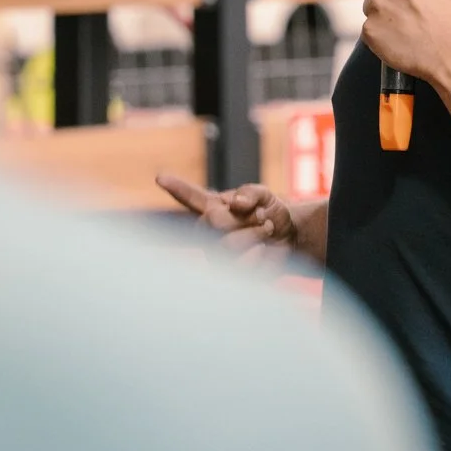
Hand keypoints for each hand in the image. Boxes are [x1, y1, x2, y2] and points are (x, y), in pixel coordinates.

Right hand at [157, 175, 296, 264]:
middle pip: (212, 222)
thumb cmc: (270, 213)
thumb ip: (250, 193)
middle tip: (261, 217)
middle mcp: (208, 231)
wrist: (289, 237)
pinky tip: (263, 251)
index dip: (176, 187)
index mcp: (212, 208)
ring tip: (266, 230)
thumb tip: (235, 204)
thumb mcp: (264, 195)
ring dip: (256, 235)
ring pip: (228, 245)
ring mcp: (216, 254)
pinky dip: (261, 254)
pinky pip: (243, 264)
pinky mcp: (229, 273)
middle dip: (244, 218)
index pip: (190, 197)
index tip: (161, 177)